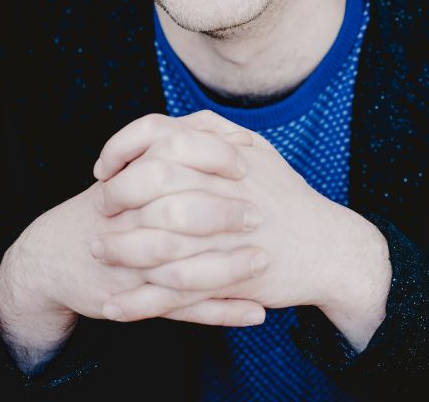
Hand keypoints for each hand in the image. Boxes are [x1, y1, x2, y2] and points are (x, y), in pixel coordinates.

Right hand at [0, 112, 268, 371]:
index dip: (213, 158)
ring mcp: (134, 266)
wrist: (52, 257)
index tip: (246, 163)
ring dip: (229, 269)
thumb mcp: (130, 169)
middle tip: (257, 215)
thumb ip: (174, 148)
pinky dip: (223, 313)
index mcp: (131, 184)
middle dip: (222, 213)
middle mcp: (130, 223)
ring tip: (264, 261)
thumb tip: (235, 135)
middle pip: (178, 212)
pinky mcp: (139, 302)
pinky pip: (186, 310)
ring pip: (185, 269)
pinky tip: (257, 312)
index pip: (173, 158)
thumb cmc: (106, 208)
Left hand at [93, 111, 390, 349]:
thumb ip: (218, 133)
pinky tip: (115, 304)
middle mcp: (223, 191)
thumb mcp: (260, 152)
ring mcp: (224, 236)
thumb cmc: (290, 198)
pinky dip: (139, 301)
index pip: (159, 136)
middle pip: (150, 184)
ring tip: (98, 251)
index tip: (105, 168)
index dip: (122, 149)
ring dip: (120, 248)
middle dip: (116, 197)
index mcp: (226, 157)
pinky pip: (172, 293)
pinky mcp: (226, 278)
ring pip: (155, 241)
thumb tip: (177, 124)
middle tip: (102, 210)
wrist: (330, 247)